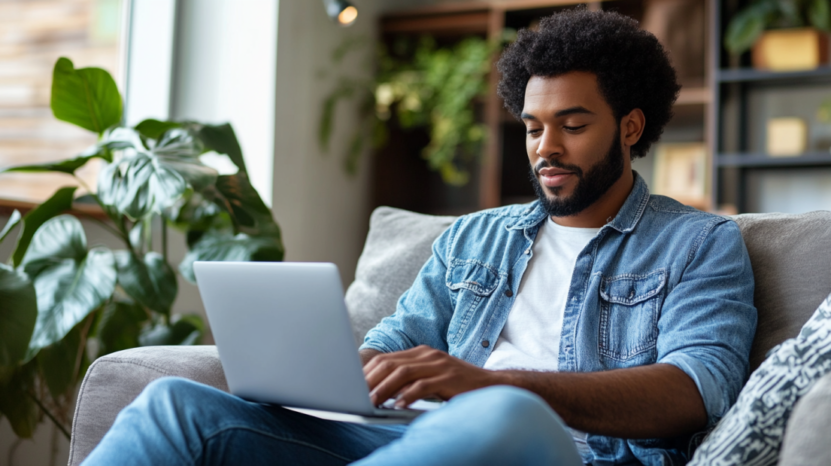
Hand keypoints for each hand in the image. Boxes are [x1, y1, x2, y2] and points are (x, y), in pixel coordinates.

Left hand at [363, 345, 501, 406]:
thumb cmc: (456, 386)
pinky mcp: (449, 377)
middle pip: (391, 364)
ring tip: (372, 402)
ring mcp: (439, 365)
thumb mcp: (430, 378)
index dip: (368, 371)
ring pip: (403, 373)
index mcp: (421, 353)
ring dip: (384, 389)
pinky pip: (423, 386)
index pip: (386, 358)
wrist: (491, 385)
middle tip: (357, 395)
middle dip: (371, 380)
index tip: (353, 385)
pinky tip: (398, 406)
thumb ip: (409, 380)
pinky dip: (407, 396)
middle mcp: (428, 355)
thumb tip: (380, 392)